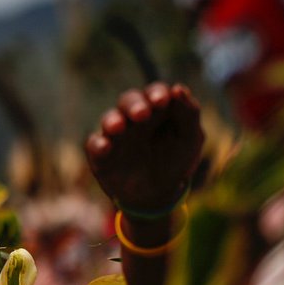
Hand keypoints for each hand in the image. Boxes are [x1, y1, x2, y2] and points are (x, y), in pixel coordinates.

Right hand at [86, 83, 203, 212]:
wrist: (157, 196)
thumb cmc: (174, 162)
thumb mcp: (189, 139)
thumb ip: (188, 114)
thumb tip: (178, 88)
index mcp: (156, 110)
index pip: (154, 93)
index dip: (156, 93)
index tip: (162, 100)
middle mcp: (133, 119)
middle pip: (129, 100)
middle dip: (134, 105)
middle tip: (142, 114)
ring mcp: (116, 135)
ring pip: (109, 118)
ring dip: (113, 120)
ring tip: (118, 126)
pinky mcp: (101, 154)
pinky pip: (94, 144)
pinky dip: (97, 144)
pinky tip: (104, 146)